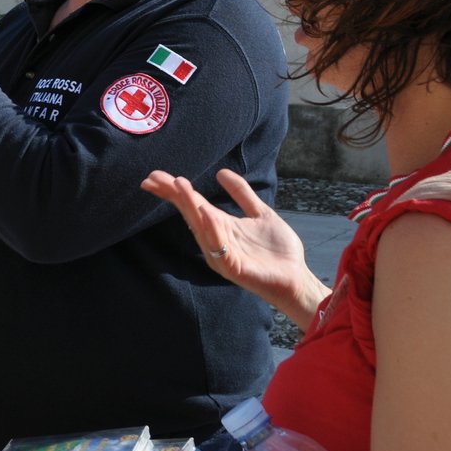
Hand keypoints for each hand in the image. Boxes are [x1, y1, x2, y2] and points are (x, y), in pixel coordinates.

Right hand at [141, 169, 325, 325]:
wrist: (297, 278)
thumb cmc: (279, 251)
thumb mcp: (261, 213)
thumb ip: (242, 194)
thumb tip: (221, 172)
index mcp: (220, 226)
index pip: (192, 204)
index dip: (174, 190)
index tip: (156, 176)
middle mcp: (215, 239)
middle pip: (190, 213)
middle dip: (173, 195)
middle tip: (154, 178)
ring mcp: (222, 254)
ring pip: (201, 227)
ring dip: (190, 205)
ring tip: (179, 185)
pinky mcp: (233, 267)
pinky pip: (219, 247)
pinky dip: (212, 229)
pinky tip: (206, 212)